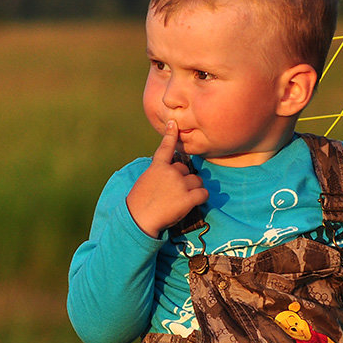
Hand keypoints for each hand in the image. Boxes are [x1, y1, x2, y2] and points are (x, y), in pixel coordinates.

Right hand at [126, 121, 209, 237]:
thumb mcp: (145, 181)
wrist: (138, 219)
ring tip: (180, 200)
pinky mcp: (188, 198)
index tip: (174, 123)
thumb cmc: (138, 203)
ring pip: (197, 181)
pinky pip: (204, 193)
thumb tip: (169, 171)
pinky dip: (201, 198)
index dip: (170, 135)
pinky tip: (192, 204)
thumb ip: (158, 173)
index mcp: (157, 166)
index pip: (166, 147)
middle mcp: (171, 172)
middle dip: (184, 180)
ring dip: (193, 189)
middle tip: (173, 194)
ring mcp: (180, 184)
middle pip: (187, 170)